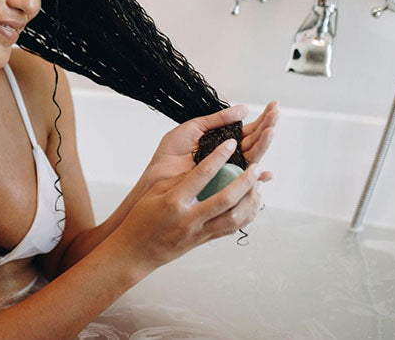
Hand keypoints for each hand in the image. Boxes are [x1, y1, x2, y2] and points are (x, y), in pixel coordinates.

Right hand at [112, 139, 264, 273]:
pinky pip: (230, 229)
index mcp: (174, 202)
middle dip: (245, 181)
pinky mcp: (204, 241)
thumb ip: (178, 180)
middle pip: (226, 199)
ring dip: (250, 201)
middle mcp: (189, 218)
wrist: (136, 251)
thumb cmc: (141, 219)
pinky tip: (251, 204)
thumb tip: (202, 167)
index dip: (219, 157)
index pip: (201, 175)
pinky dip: (245, 216)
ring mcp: (198, 232)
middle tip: (256, 167)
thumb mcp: (154, 194)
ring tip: (258, 185)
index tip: (231, 144)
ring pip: (234, 218)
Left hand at [140, 101, 278, 187]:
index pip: (247, 129)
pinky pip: (244, 178)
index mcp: (221, 141)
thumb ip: (217, 120)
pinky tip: (265, 167)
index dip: (261, 117)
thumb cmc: (169, 155)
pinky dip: (257, 173)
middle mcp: (228, 156)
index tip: (273, 105)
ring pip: (253, 156)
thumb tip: (243, 109)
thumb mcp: (193, 129)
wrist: (156, 177)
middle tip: (277, 112)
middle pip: (254, 140)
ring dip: (264, 142)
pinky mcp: (224, 184)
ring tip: (271, 128)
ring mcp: (228, 170)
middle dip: (267, 125)